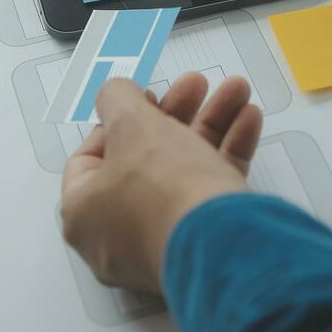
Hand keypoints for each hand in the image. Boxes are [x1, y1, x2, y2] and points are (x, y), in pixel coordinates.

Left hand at [61, 73, 261, 293]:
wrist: (220, 242)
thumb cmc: (163, 192)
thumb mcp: (130, 123)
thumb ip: (117, 99)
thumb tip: (114, 93)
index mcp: (84, 213)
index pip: (92, 158)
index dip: (118, 120)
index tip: (144, 99)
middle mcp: (117, 235)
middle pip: (146, 157)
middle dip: (179, 112)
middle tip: (196, 87)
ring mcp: (161, 241)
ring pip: (185, 170)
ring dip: (212, 125)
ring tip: (235, 93)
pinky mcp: (201, 244)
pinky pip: (208, 191)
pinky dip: (227, 153)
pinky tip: (246, 121)